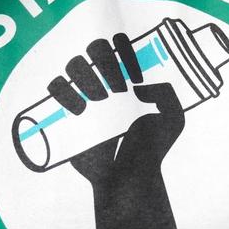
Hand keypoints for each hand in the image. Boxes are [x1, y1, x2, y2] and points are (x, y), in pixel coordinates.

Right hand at [47, 35, 186, 228]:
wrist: (129, 180)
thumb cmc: (151, 150)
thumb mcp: (173, 120)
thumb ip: (168, 94)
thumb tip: (139, 87)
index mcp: (126, 79)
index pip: (118, 48)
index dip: (122, 49)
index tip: (135, 73)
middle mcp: (103, 83)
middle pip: (94, 51)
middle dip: (104, 62)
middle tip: (118, 88)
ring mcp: (83, 96)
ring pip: (73, 66)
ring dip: (84, 75)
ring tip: (100, 100)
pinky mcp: (65, 115)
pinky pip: (55, 89)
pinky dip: (62, 90)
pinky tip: (80, 108)